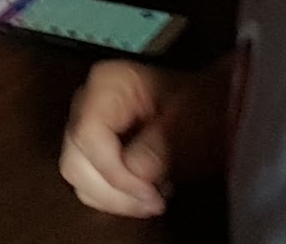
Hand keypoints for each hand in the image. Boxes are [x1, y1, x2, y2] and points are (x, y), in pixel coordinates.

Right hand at [59, 60, 222, 217]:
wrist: (210, 109)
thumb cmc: (203, 108)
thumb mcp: (192, 124)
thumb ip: (160, 146)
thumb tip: (136, 171)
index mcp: (107, 83)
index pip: (86, 134)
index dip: (113, 171)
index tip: (149, 192)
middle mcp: (87, 102)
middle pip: (75, 159)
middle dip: (113, 190)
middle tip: (153, 202)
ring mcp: (86, 124)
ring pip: (78, 175)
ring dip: (114, 197)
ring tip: (152, 198)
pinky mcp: (92, 147)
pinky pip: (88, 182)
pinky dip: (112, 196)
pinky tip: (142, 193)